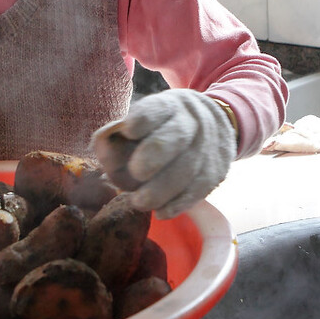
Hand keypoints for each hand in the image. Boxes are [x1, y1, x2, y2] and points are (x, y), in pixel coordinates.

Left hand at [92, 89, 235, 218]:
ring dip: (161, 190)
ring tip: (139, 202)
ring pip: (186, 170)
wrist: (216, 124)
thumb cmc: (166, 125)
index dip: (143, 119)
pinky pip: (197, 191)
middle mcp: (191, 124)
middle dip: (154, 155)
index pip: (158, 109)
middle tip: (135, 172)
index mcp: (171, 106)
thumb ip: (122, 133)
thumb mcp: (149, 117)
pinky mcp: (214, 173)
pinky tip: (161, 212)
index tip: (128, 130)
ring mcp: (206, 150)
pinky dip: (178, 204)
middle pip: (175, 138)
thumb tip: (103, 149)